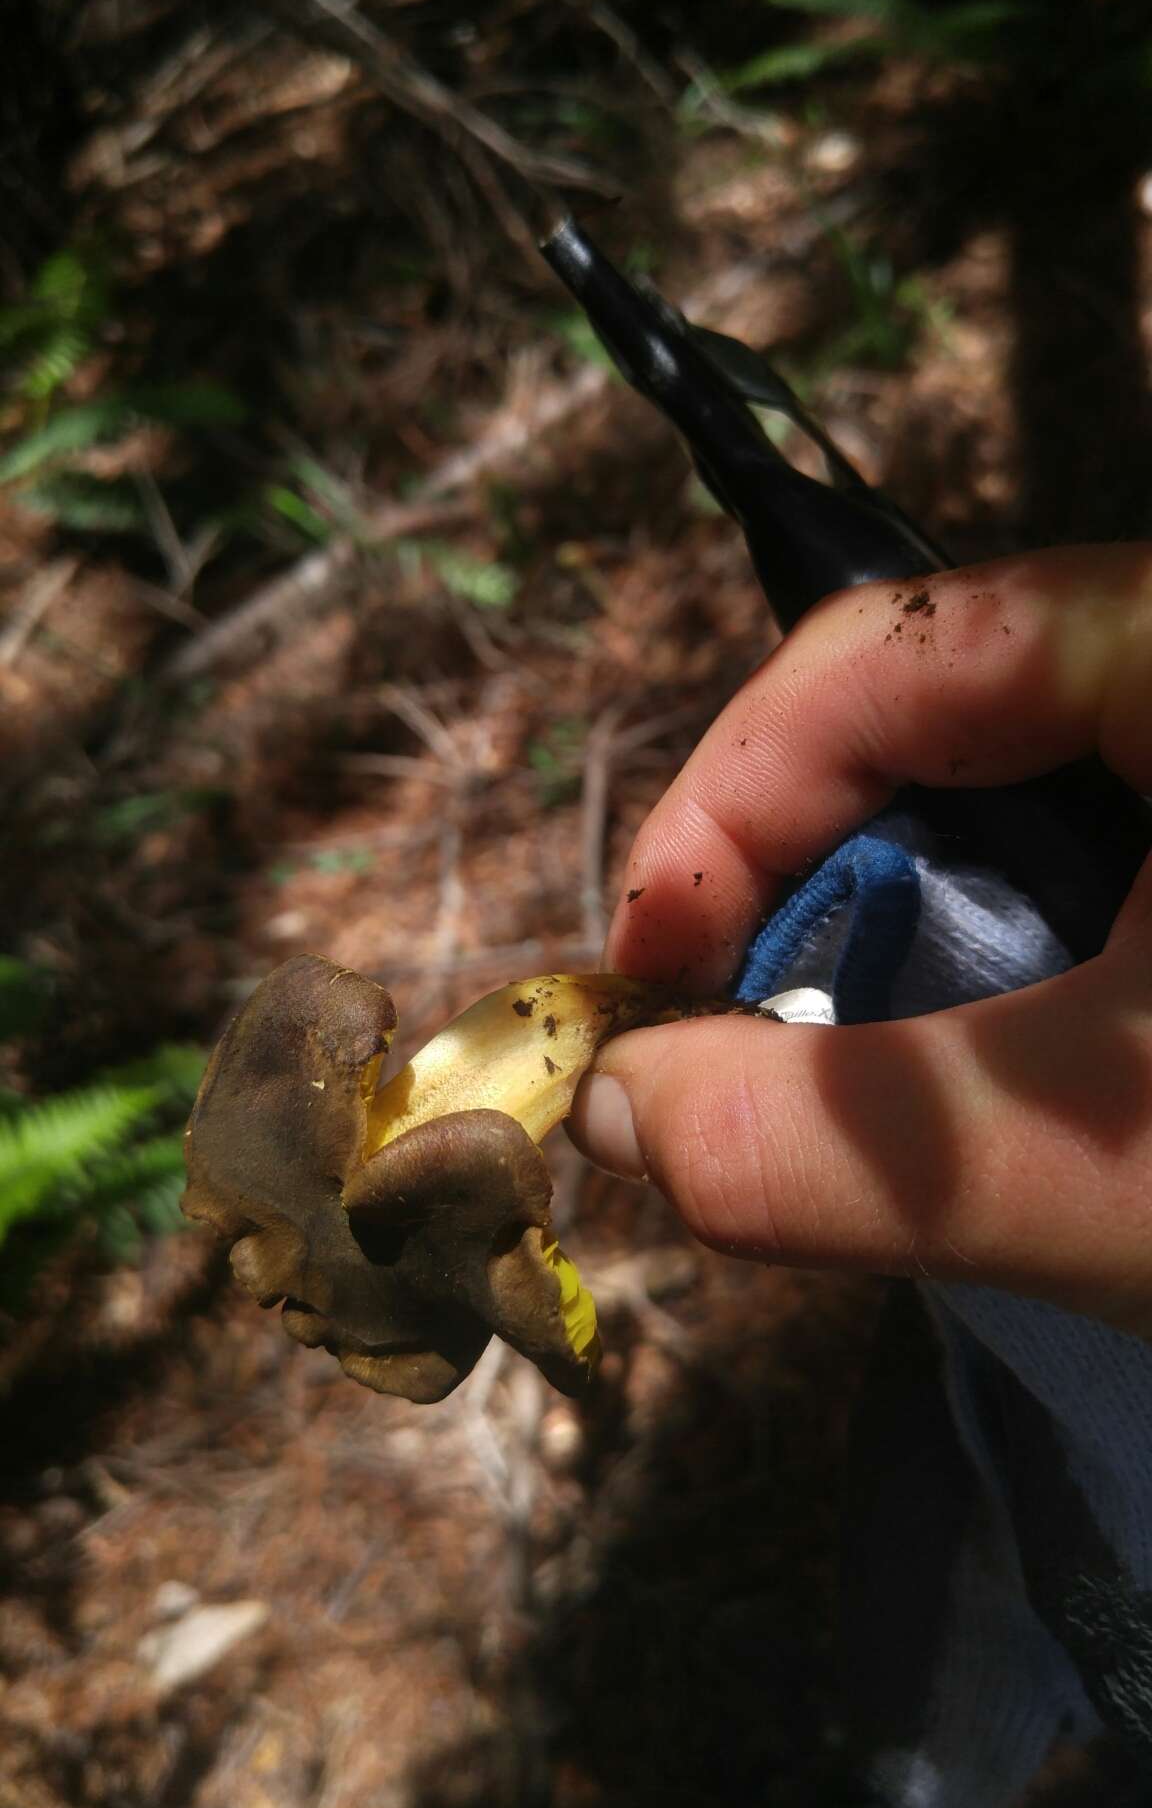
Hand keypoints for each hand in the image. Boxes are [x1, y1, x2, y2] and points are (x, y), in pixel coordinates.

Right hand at [569, 545, 1151, 1335]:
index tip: (657, 966)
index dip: (733, 798)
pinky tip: (1013, 1072)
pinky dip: (1012, 956)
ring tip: (889, 1088)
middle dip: (816, 891)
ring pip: (1011, 797)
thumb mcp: (1082, 1164)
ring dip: (911, 941)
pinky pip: (1092, 849)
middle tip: (751, 1048)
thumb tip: (600, 1114)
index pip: (894, 643)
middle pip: (943, 718)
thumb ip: (822, 1143)